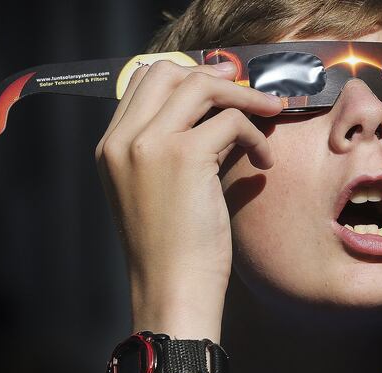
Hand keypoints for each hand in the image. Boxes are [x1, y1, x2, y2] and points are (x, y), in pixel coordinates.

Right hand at [94, 60, 282, 336]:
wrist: (173, 291)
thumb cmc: (174, 251)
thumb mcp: (162, 190)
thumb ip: (177, 148)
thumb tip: (220, 116)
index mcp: (111, 147)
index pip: (142, 82)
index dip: (187, 77)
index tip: (222, 86)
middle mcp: (123, 140)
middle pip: (167, 72)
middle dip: (213, 76)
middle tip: (248, 90)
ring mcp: (148, 145)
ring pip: (199, 86)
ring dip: (243, 97)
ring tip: (270, 114)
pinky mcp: (183, 157)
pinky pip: (230, 121)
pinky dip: (255, 136)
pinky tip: (263, 163)